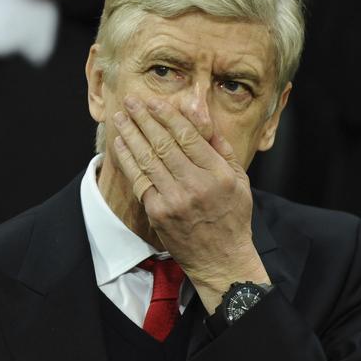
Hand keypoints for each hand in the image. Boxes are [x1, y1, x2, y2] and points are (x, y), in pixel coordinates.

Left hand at [112, 95, 269, 313]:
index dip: (167, 116)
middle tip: (131, 101)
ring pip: (147, 159)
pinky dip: (128, 159)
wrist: (221, 259)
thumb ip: (221, 149)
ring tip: (121, 117)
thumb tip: (202, 119)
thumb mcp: (239, 180)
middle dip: (144, 119)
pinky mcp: (158, 213)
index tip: (154, 102)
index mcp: (217, 174)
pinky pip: (139, 180)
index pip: (188, 136)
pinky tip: (121, 144)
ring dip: (131, 134)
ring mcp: (174, 200)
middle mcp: (195, 185)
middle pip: (163, 143)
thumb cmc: (232, 216)